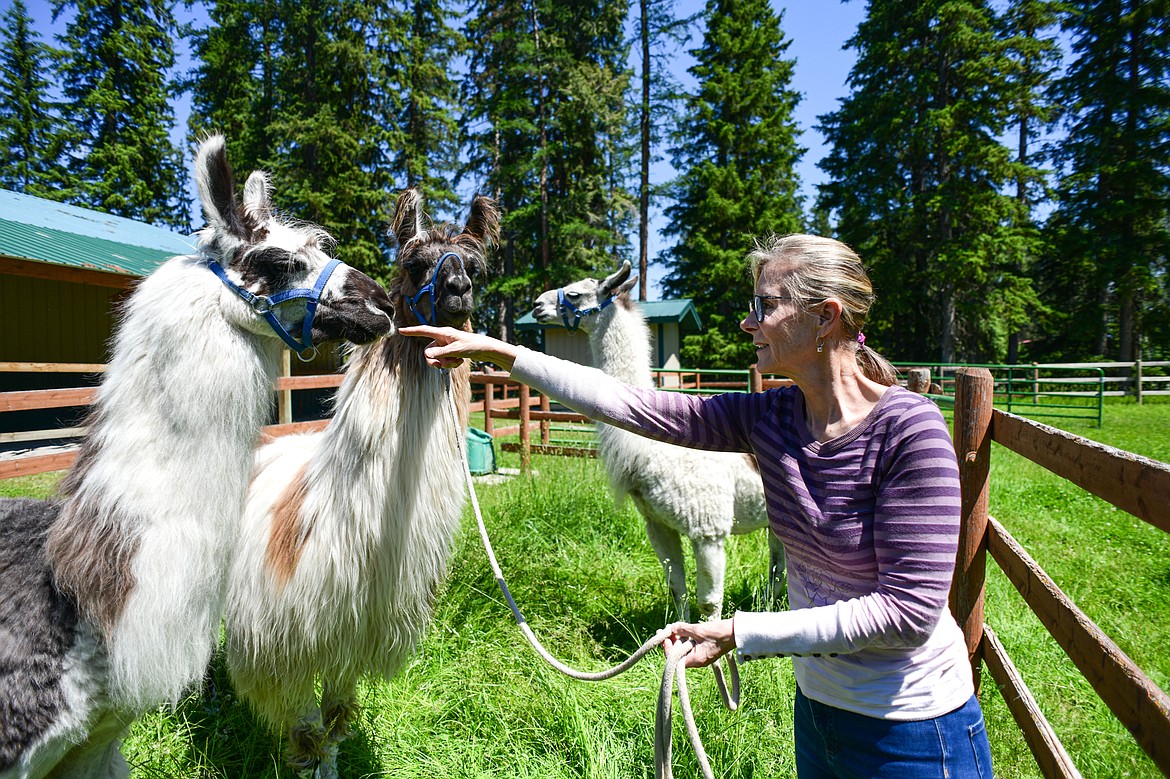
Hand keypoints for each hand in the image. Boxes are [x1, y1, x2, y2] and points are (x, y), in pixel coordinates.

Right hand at [399, 325, 519, 370]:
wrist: (485, 350)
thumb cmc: (472, 346)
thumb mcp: (456, 350)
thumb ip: (441, 353)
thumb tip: (426, 355)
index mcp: (443, 333)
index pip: (424, 331)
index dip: (412, 331)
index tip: (400, 330)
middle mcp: (442, 339)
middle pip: (428, 352)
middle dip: (435, 361)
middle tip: (441, 366)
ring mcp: (446, 347)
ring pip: (437, 359)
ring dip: (445, 364)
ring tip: (457, 362)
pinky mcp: (450, 353)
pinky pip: (444, 362)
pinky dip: (451, 364)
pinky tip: (460, 362)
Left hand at [664, 619, 734, 667]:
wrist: (736, 632)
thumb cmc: (719, 633)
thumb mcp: (698, 630)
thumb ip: (683, 629)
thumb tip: (671, 628)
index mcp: (695, 660)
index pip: (675, 659)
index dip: (667, 648)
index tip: (665, 636)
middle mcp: (697, 661)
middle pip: (678, 654)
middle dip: (671, 642)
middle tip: (665, 630)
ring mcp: (700, 656)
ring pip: (684, 649)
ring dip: (678, 640)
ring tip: (673, 628)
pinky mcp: (704, 650)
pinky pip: (690, 646)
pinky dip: (685, 639)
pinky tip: (682, 630)